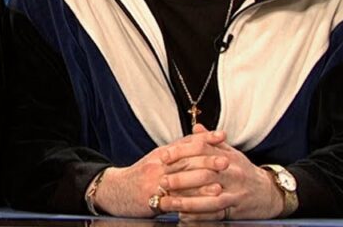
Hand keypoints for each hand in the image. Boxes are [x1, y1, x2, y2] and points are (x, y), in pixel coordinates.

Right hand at [94, 127, 226, 216]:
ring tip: (219, 185)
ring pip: (180, 182)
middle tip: (226, 161)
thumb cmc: (141, 175)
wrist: (116, 190)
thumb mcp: (158, 158)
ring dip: (201, 184)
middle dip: (207, 161)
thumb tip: (202, 136)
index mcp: (161, 154)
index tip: (222, 136)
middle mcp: (158, 166)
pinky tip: (200, 206)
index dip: (205, 139)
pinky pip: (172, 202)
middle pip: (185, 161)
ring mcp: (154, 183)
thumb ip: (179, 149)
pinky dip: (188, 203)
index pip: (185, 143)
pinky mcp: (152, 200)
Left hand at [160, 125, 283, 221]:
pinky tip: (183, 216)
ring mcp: (234, 193)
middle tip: (161, 182)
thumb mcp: (231, 153)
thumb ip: (211, 141)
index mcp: (227, 156)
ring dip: (185, 201)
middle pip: (203, 173)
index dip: (181, 152)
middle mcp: (231, 173)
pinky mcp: (235, 210)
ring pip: (208, 197)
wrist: (269, 193)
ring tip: (167, 203)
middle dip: (180, 179)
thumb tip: (196, 127)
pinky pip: (215, 214)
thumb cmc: (244, 171)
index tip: (164, 156)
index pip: (201, 149)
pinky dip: (198, 216)